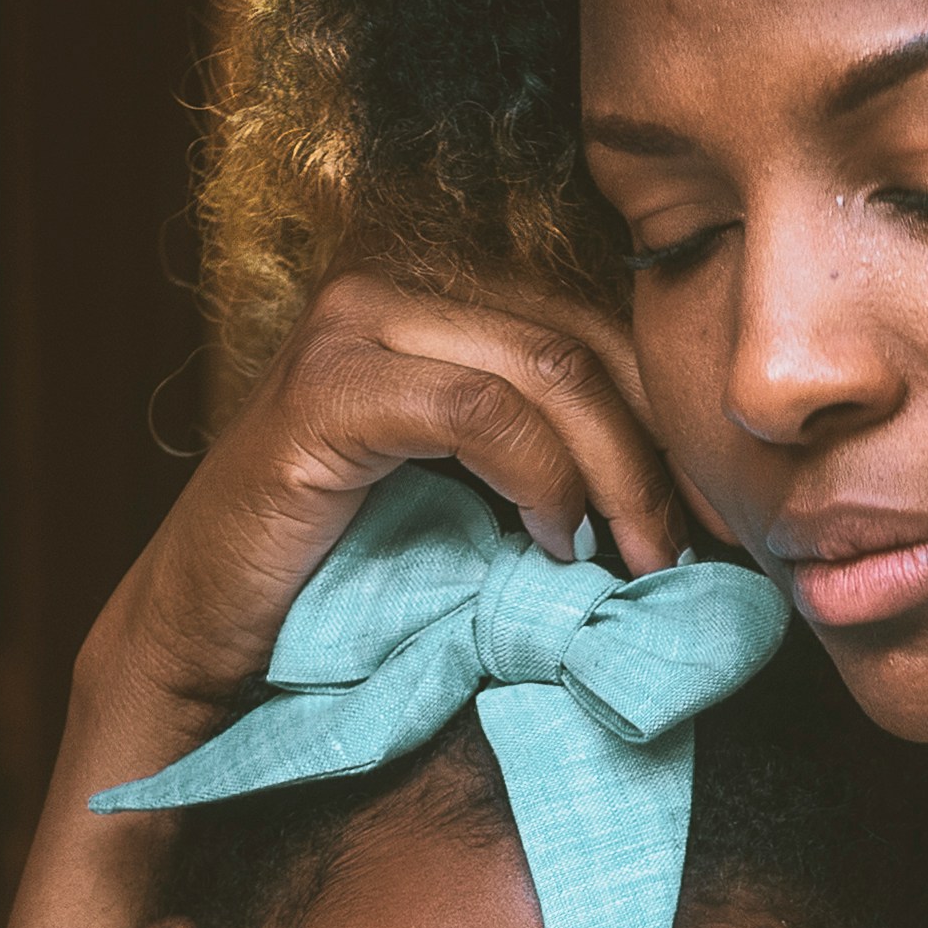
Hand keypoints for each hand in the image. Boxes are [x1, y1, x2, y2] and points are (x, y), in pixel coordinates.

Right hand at [68, 274, 696, 792]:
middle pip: (582, 341)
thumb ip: (556, 459)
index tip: (718, 516)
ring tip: (636, 560)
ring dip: (616, 473)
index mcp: (434, 296)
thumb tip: (690, 487)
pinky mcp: (325, 389)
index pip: (593, 328)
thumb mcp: (477, 501)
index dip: (669, 419)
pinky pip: (480, 411)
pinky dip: (540, 477)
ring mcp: (353, 326)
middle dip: (656, 451)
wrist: (210, 643)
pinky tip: (556, 543)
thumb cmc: (348, 583)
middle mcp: (391, 285)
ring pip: (547, 367)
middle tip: (692, 551)